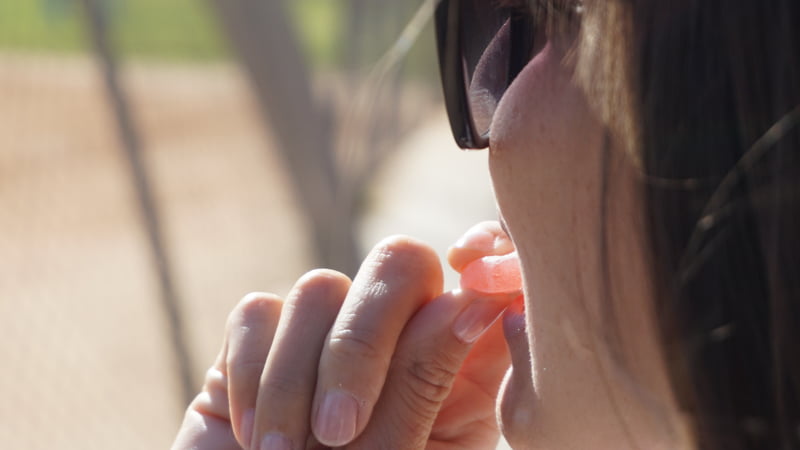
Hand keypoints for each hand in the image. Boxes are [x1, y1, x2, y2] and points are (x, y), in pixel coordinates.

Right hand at [172, 225, 515, 449]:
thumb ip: (427, 377)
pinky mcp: (264, 337)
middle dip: (361, 343)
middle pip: (399, 263)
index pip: (483, 281)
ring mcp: (328, 330)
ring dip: (294, 382)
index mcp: (459, 368)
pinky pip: (257, 312)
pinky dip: (251, 378)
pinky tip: (254, 435)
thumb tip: (471, 297)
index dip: (490, 257)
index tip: (477, 305)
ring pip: (318, 288)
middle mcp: (398, 334)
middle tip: (339, 431)